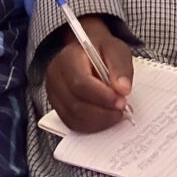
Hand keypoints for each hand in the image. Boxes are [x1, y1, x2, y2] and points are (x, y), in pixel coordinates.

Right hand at [46, 15, 132, 132]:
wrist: (86, 52)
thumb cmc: (100, 50)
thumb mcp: (115, 49)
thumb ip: (120, 67)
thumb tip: (123, 89)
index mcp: (68, 58)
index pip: (80, 83)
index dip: (102, 96)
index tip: (122, 101)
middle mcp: (55, 76)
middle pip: (76, 104)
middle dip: (102, 112)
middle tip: (122, 110)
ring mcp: (54, 93)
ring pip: (74, 117)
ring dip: (99, 121)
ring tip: (115, 113)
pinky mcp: (57, 106)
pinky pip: (72, 123)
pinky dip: (91, 126)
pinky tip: (105, 118)